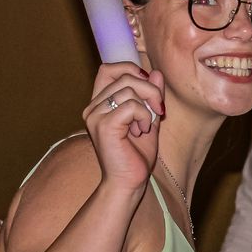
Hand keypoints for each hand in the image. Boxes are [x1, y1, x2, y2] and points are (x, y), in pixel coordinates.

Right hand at [83, 63, 164, 195]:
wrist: (129, 182)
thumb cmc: (136, 155)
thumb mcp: (149, 119)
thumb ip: (151, 96)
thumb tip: (156, 72)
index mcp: (99, 104)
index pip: (108, 69)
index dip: (131, 70)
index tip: (149, 88)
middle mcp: (93, 107)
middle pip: (124, 76)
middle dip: (150, 89)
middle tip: (158, 110)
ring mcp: (95, 115)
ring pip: (129, 89)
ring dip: (147, 106)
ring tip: (145, 126)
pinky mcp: (104, 125)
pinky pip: (131, 106)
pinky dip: (144, 116)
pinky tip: (142, 132)